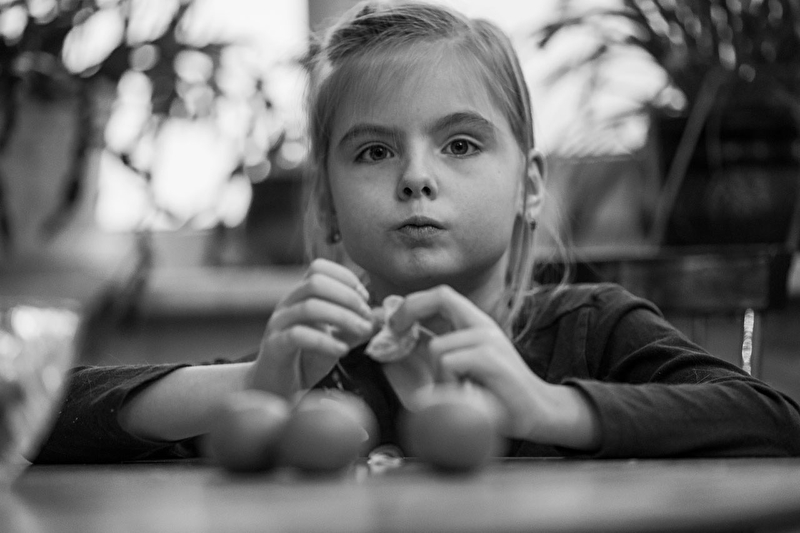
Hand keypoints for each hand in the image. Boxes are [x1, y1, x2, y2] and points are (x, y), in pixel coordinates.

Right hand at [248, 259, 374, 398]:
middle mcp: (287, 304)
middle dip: (347, 296)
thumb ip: (357, 328)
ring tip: (362, 331)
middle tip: (366, 316)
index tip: (365, 299)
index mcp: (300, 296)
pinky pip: (299, 335)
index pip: (319, 268)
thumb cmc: (306, 361)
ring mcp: (278, 324)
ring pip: (309, 306)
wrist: (276, 389)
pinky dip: (325, 341)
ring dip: (342, 317)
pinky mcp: (274, 346)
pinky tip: (342, 350)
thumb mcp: (337, 340)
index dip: (346, 278)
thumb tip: (382, 317)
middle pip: (315, 282)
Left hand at [389, 285, 599, 449]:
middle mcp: (482, 324)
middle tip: (395, 331)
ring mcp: (488, 338)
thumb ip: (425, 356)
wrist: (536, 414)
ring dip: (435, 375)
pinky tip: (465, 394)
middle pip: (441, 295)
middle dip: (410, 310)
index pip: (441, 295)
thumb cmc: (492, 396)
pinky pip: (448, 363)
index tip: (393, 324)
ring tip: (454, 390)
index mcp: (474, 324)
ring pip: (436, 347)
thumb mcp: (454, 372)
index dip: (412, 303)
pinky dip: (447, 384)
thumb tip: (389, 345)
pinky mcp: (490, 357)